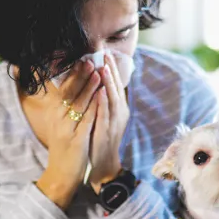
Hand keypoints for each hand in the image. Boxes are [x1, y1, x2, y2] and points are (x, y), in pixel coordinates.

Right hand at [35, 62, 100, 209]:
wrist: (61, 173)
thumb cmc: (65, 146)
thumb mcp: (62, 123)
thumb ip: (65, 106)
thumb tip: (70, 86)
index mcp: (56, 113)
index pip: (64, 89)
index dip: (73, 74)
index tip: (83, 59)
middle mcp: (59, 119)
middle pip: (70, 93)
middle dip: (81, 76)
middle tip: (91, 60)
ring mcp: (67, 129)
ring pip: (78, 104)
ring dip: (88, 88)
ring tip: (98, 73)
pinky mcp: (76, 140)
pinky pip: (86, 121)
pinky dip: (94, 108)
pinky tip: (101, 98)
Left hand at [88, 50, 130, 193]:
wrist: (101, 165)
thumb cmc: (100, 139)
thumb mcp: (103, 117)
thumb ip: (104, 101)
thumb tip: (100, 82)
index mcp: (118, 109)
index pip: (116, 85)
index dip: (112, 69)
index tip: (107, 53)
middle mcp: (119, 114)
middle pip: (116, 89)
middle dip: (111, 71)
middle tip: (106, 54)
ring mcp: (113, 124)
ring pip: (112, 100)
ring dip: (109, 83)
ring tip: (104, 67)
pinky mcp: (105, 133)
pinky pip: (105, 115)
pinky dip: (103, 102)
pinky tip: (100, 91)